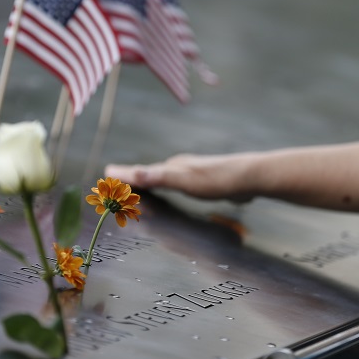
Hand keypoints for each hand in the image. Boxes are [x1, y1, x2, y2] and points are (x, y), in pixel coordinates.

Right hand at [105, 153, 254, 201]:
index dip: (124, 175)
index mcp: (173, 167)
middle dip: (135, 177)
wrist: (251, 177)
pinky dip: (172, 187)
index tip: (106, 173)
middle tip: (117, 179)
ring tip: (143, 185)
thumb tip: (130, 172)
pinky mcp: (209, 182)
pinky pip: (183, 185)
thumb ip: (157, 176)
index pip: (142, 172)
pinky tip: (181, 191)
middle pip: (153, 173)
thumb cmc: (217, 180)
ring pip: (169, 178)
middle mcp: (182, 166)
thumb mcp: (183, 180)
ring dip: (154, 182)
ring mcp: (196, 173)